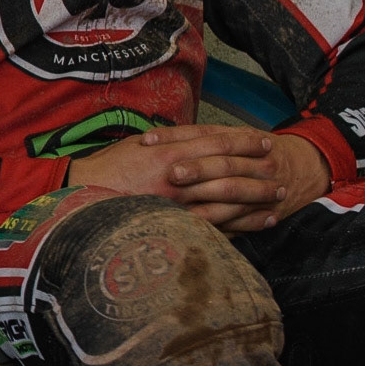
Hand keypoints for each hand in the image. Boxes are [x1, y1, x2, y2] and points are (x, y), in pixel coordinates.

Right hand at [67, 124, 285, 232]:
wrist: (82, 196)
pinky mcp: (176, 226)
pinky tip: (260, 222)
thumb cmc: (108, 169)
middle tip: (281, 168)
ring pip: (228, 200)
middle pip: (228, 171)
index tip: (264, 140)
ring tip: (279, 196)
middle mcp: (177, 178)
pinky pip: (217, 226)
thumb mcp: (136, 145)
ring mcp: (178, 205)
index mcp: (168, 153)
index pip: (215, 143)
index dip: (243, 141)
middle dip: (258, 169)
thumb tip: (191, 139)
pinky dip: (243, 224)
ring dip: (257, 197)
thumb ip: (166, 142)